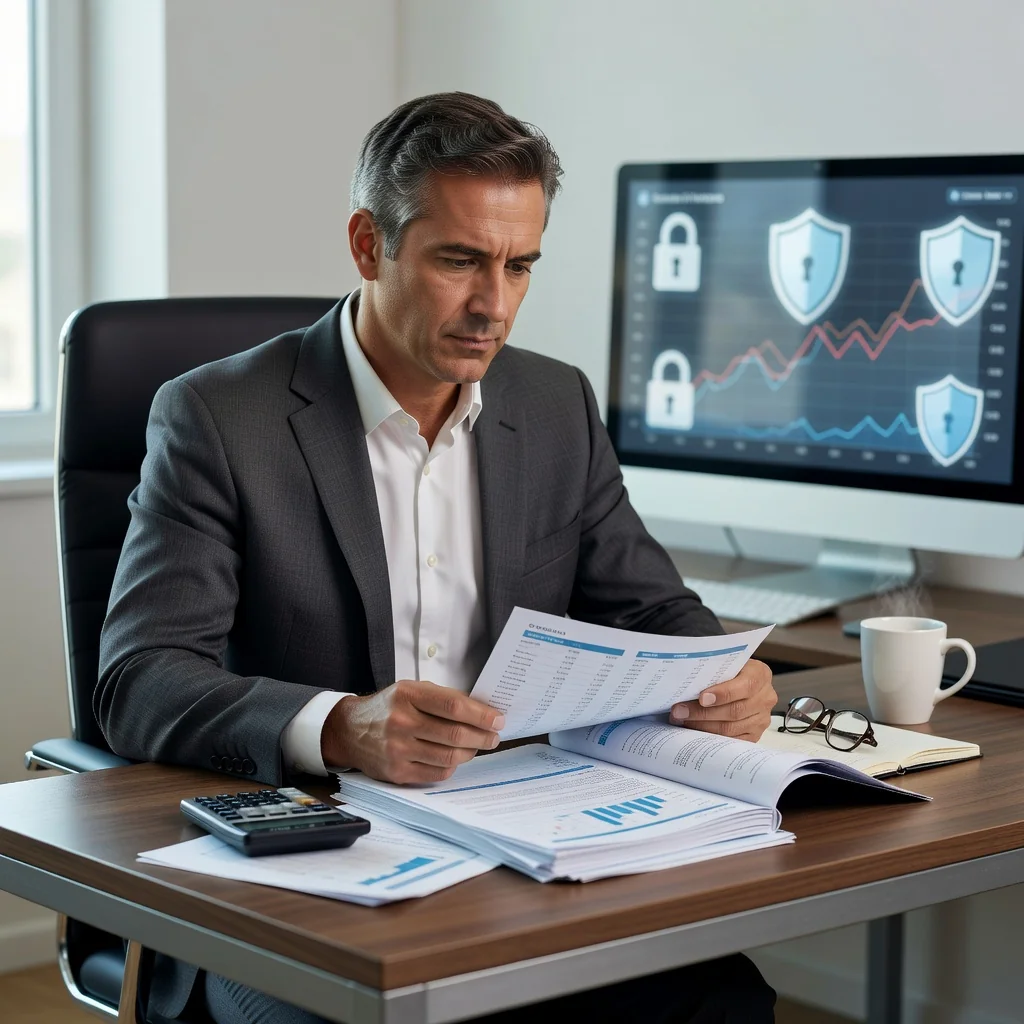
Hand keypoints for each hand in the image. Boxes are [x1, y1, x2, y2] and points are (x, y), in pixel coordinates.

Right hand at [322, 679, 504, 783]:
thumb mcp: (412, 690)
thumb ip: (444, 698)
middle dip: (483, 736)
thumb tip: (482, 711)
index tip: (498, 719)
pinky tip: (456, 757)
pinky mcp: (397, 772)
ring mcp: (398, 750)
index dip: (481, 715)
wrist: (350, 730)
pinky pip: (438, 773)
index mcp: (407, 695)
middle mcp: (401, 722)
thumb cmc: (389, 707)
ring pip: (450, 757)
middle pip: (455, 735)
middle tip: (494, 736)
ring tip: (477, 746)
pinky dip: (453, 765)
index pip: (454, 707)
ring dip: (471, 752)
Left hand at [669, 660, 775, 741]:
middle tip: (680, 711)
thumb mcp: (725, 664)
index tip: (702, 698)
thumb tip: (686, 683)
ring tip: (682, 720)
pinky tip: (695, 731)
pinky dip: (711, 737)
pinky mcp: (755, 734)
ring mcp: (761, 718)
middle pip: (735, 710)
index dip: (723, 693)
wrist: (740, 682)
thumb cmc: (728, 671)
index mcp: (760, 674)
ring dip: (703, 726)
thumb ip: (713, 671)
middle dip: (703, 713)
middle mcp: (765, 697)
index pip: (745, 686)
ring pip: (731, 728)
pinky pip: (732, 740)